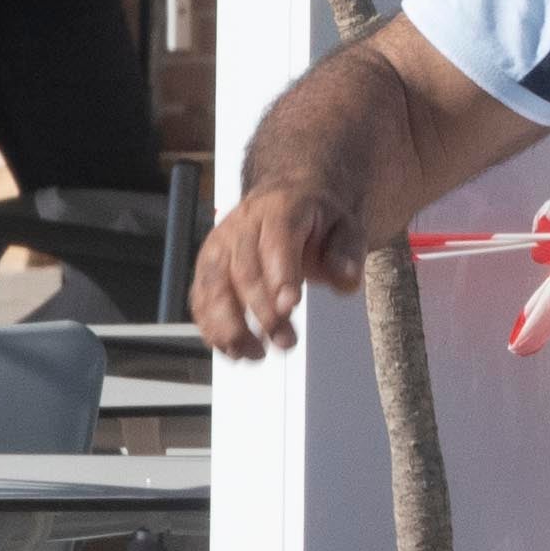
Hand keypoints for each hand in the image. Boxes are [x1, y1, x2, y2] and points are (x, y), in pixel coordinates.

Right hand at [198, 178, 366, 362]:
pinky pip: (201, 297)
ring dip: (231, 326)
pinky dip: (212, 327)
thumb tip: (344, 277)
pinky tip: (233, 349)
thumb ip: (347, 253)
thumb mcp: (348, 226)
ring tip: (257, 353)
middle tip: (285, 341)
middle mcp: (242, 225)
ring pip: (213, 286)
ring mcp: (220, 245)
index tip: (291, 307)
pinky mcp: (209, 265)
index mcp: (280, 209)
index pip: (276, 241)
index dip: (281, 275)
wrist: (293, 196)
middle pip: (243, 270)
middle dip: (262, 312)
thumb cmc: (319, 216)